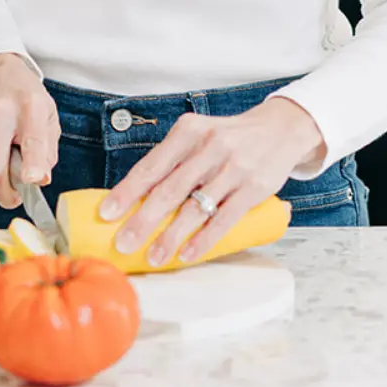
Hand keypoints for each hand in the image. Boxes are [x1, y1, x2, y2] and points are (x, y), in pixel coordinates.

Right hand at [0, 53, 59, 210]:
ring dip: (0, 177)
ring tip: (9, 156)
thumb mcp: (46, 112)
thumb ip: (48, 148)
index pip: (31, 141)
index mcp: (28, 107)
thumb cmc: (21, 91)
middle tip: (18, 194)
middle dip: (7, 193)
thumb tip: (40, 179)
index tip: (34, 180)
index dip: (32, 166)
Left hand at [96, 96, 325, 266]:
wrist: (279, 129)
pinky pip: (224, 219)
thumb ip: (173, 161)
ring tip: (154, 257)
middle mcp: (210, 146)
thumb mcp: (199, 136)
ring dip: (171, 236)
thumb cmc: (229, 138)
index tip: (106, 214)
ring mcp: (233, 168)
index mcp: (189, 131)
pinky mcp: (254, 188)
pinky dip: (203, 239)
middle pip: (169, 189)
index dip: (127, 192)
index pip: (152, 165)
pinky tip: (187, 253)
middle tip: (123, 244)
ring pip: (195, 208)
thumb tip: (135, 199)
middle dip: (143, 220)